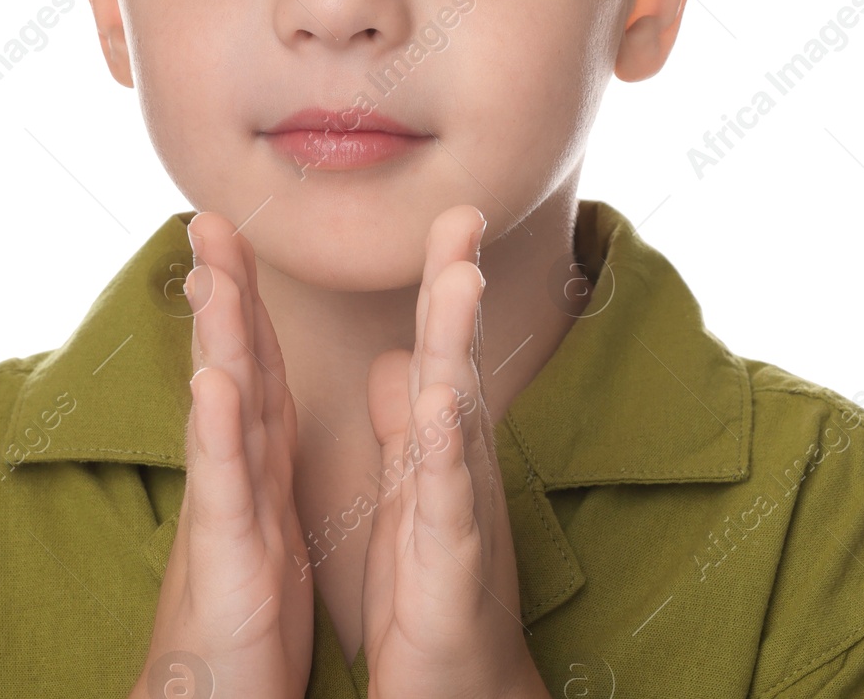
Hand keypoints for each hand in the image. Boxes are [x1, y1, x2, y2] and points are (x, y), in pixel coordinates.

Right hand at [133, 212, 312, 698]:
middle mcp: (234, 473)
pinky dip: (217, 431)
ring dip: (218, 338)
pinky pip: (223, 486)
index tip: (236, 233)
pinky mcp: (223, 556)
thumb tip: (250, 404)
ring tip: (212, 273)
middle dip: (223, 290)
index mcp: (257, 463)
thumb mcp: (261, 521)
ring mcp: (224, 509)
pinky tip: (212, 382)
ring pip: (222, 409)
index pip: (255, 363)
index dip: (247, 298)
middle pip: (231, 365)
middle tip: (209, 219)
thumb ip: (259, 457)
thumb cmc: (240, 617)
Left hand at [361, 205, 548, 698]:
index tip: (444, 211)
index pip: (433, 345)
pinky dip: (442, 448)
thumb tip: (401, 361)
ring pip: (458, 409)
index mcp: (436, 443)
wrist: (459, 684)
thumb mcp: (413, 491)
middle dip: (457, 281)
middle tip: (462, 211)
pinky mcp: (452, 559)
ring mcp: (459, 506)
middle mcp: (456, 462)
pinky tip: (439, 401)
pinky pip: (446, 496)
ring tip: (460, 274)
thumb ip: (406, 422)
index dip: (437, 279)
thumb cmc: (434, 586)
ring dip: (458, 341)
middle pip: (453, 356)